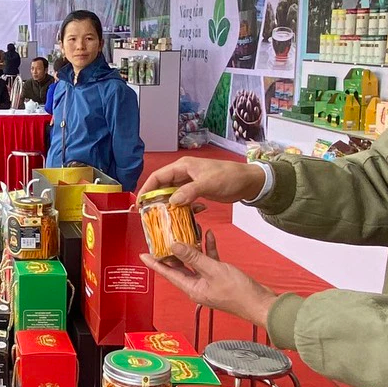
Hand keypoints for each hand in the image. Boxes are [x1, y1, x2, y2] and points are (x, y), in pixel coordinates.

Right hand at [136, 154, 265, 208]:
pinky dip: (182, 208)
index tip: (139, 203)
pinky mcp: (197, 191)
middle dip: (154, 199)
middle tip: (148, 215)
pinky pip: (184, 200)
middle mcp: (184, 173)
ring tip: (162, 219)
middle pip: (162, 186)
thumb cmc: (229, 177)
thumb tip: (171, 201)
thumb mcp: (208, 184)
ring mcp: (190, 183)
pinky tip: (184, 216)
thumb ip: (189, 192)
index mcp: (183, 167)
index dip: (146, 189)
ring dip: (167, 205)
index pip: (158, 176)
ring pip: (172, 194)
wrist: (248, 181)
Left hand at [142, 231, 279, 330]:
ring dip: (192, 246)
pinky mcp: (219, 276)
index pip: (167, 273)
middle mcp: (197, 285)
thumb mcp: (213, 270)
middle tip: (163, 236)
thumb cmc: (238, 293)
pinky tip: (208, 236)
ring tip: (186, 230)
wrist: (259, 302)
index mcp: (191, 288)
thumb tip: (174, 245)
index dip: (154, 263)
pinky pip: (209, 260)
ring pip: (195, 260)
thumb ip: (193, 257)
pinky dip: (208, 248)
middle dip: (172, 250)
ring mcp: (208, 281)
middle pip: (179, 265)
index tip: (142, 254)